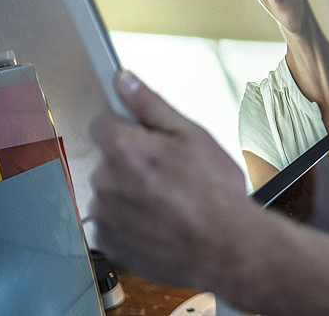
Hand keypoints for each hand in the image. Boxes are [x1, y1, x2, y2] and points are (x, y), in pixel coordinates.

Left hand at [90, 70, 254, 290]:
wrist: (226, 247)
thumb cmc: (216, 193)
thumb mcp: (192, 135)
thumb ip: (151, 105)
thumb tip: (124, 80)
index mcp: (124, 148)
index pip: (102, 121)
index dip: (127, 126)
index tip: (145, 137)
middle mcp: (105, 180)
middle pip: (109, 158)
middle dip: (133, 161)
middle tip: (169, 172)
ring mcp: (104, 214)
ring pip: (111, 190)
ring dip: (131, 191)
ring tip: (169, 200)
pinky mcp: (108, 241)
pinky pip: (112, 220)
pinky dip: (130, 219)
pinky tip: (160, 219)